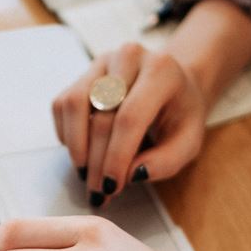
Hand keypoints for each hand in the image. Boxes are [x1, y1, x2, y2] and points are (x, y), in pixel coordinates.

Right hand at [51, 43, 206, 206]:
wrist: (173, 84)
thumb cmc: (180, 115)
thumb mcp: (188, 142)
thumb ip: (166, 162)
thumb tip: (132, 174)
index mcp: (161, 71)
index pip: (130, 117)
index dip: (116, 156)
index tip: (112, 186)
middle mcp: (129, 58)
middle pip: (101, 116)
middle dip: (97, 162)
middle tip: (98, 191)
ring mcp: (102, 62)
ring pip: (74, 105)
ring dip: (76, 147)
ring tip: (86, 173)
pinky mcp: (83, 73)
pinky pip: (62, 105)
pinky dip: (67, 134)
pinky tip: (83, 151)